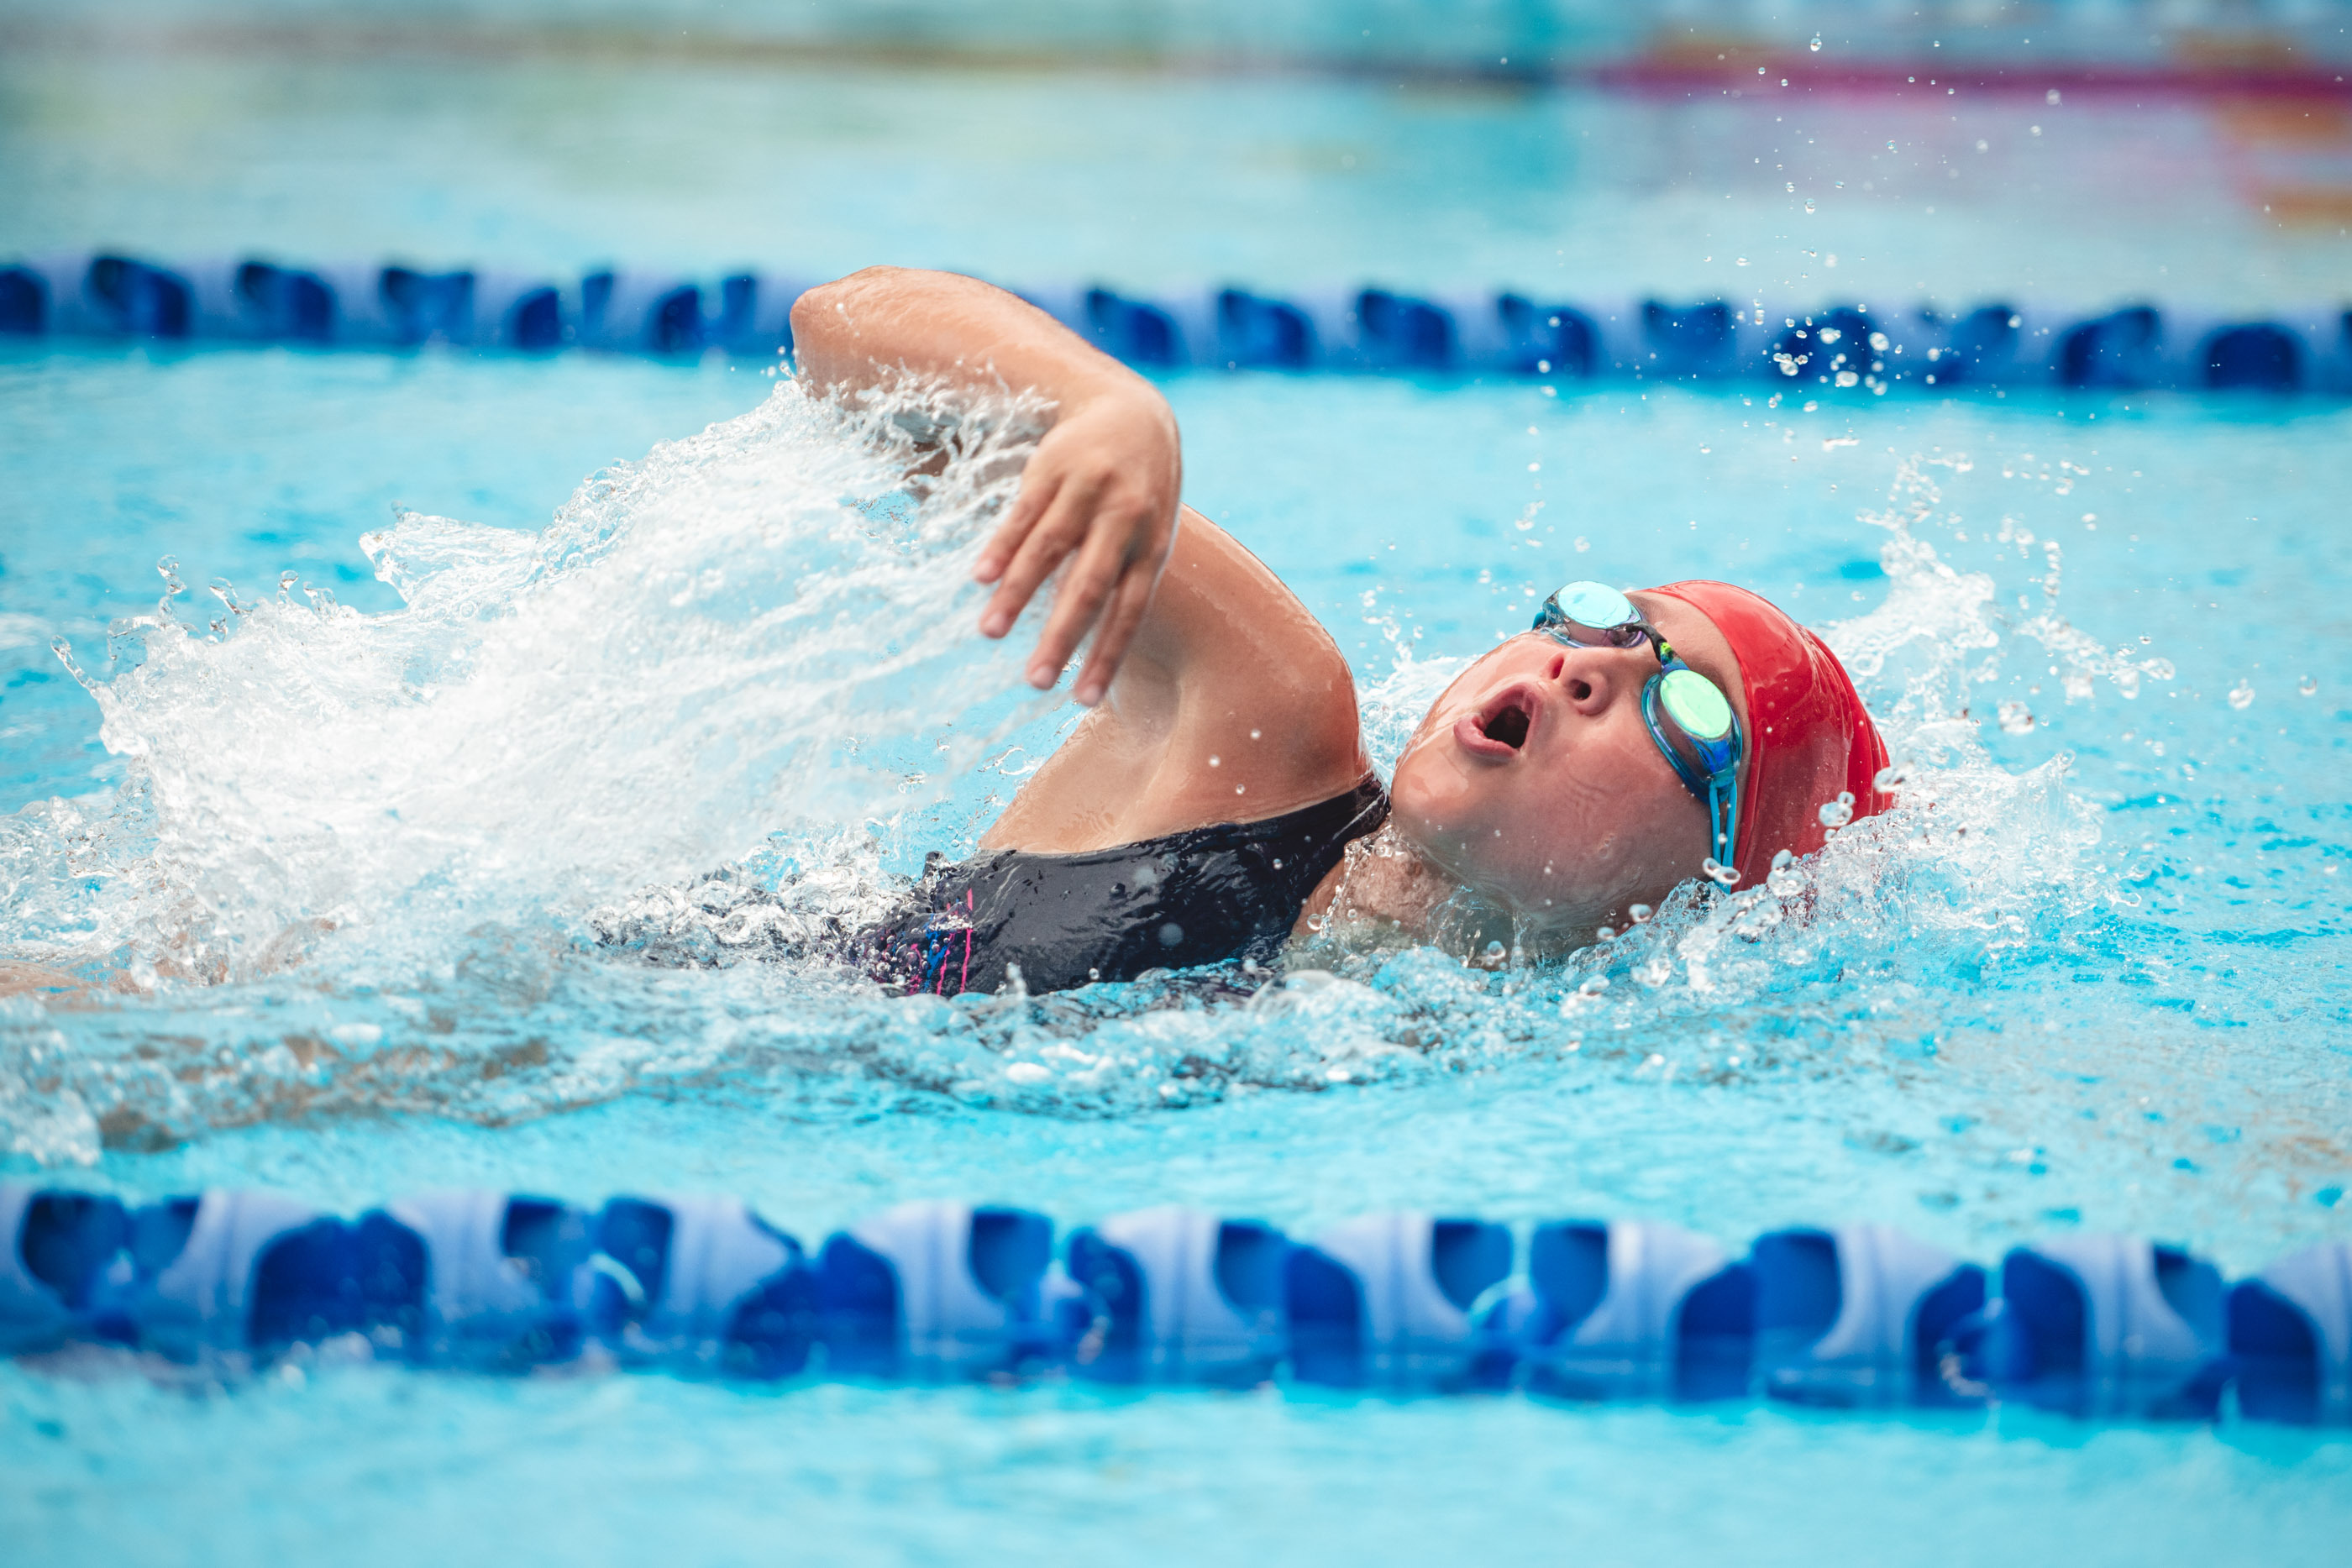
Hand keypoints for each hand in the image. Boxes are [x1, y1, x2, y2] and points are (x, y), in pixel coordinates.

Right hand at [972, 388, 1181, 706]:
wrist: (1133, 411)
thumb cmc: (1141, 491)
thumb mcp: (1148, 534)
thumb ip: (1122, 580)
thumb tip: (1085, 643)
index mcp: (1152, 547)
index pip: (1128, 613)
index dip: (1106, 657)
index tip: (1082, 700)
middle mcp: (1123, 521)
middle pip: (1088, 588)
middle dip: (1060, 638)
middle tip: (1034, 682)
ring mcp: (1088, 493)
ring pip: (1048, 551)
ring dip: (1016, 595)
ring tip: (989, 633)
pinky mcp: (1052, 469)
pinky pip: (1023, 514)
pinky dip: (1001, 547)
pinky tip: (980, 577)